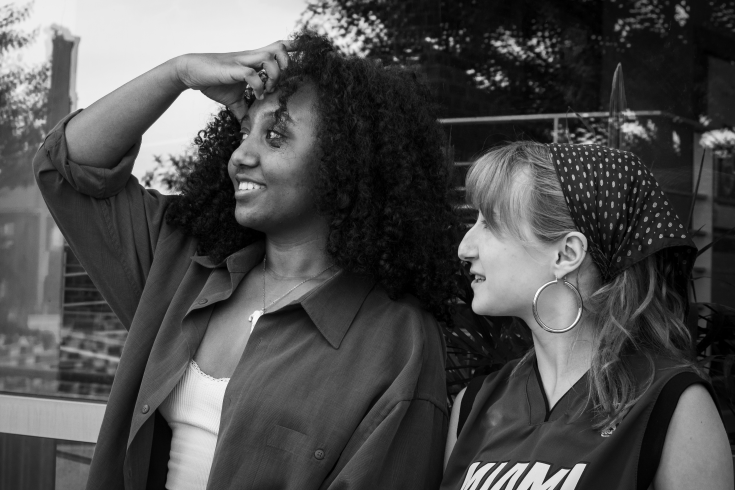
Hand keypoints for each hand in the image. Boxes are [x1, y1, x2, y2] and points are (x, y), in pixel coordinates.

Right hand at [173, 41, 292, 119]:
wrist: (191, 72)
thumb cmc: (213, 81)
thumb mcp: (233, 99)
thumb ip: (244, 110)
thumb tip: (248, 128)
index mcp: (253, 61)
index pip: (277, 48)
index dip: (292, 47)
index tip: (306, 51)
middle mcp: (251, 58)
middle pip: (278, 48)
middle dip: (287, 63)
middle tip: (283, 81)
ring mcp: (242, 62)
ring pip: (268, 58)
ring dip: (274, 75)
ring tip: (269, 90)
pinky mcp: (233, 69)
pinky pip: (252, 74)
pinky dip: (258, 86)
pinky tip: (257, 95)